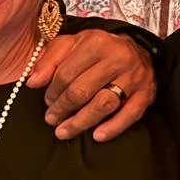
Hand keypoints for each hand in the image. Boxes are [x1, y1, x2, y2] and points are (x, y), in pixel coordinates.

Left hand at [28, 29, 154, 141]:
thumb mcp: (71, 44)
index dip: (52, 91)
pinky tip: (97, 136)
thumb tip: (32, 82)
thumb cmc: (97, 49)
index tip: (46, 102)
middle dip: (62, 109)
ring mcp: (134, 77)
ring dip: (81, 122)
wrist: (137, 49)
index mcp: (96, 43)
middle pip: (82, 90)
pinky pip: (130, 114)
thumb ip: (49, 59)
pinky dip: (113, 127)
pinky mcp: (146, 94)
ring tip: (64, 132)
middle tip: (51, 120)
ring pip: (103, 104)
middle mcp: (117, 58)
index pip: (66, 73)